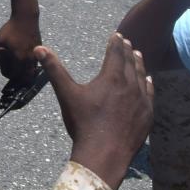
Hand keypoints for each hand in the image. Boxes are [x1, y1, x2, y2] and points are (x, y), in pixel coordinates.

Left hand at [0, 12, 43, 81]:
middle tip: (12, 73)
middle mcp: (29, 60)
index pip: (14, 76)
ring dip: (26, 74)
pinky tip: (24, 61)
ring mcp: (36, 56)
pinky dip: (31, 67)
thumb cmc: (10, 29)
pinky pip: (36, 65)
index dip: (8, 75)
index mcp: (19, 59)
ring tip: (18, 69)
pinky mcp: (39, 52)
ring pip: (33, 72)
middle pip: (26, 78)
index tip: (4, 70)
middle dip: (19, 78)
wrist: (26, 18)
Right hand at [44, 34, 153, 189]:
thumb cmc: (83, 123)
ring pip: (142, 77)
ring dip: (139, 65)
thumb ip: (54, 69)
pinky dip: (148, 84)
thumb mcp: (66, 94)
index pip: (115, 54)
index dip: (116, 43)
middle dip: (128, 51)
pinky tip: (148, 81)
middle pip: (131, 63)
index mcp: (111, 78)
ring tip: (138, 56)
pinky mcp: (147, 116)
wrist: (105, 154)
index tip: (117, 35)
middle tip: (127, 42)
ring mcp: (141, 102)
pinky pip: (149, 94)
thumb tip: (39, 48)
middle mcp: (129, 86)